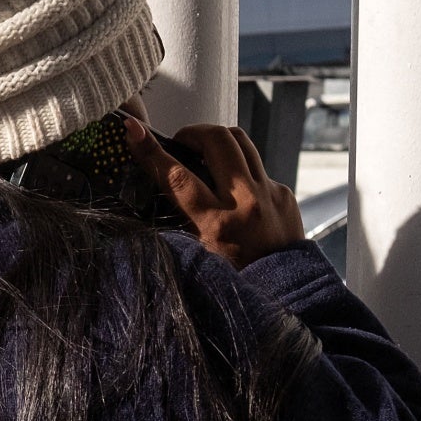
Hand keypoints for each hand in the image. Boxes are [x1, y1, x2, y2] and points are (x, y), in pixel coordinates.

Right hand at [136, 118, 304, 267]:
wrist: (288, 292)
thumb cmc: (234, 278)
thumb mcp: (199, 252)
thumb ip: (185, 217)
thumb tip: (167, 178)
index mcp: (217, 224)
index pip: (177, 177)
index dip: (150, 151)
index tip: (131, 129)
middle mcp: (245, 203)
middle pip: (216, 140)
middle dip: (192, 132)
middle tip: (180, 143)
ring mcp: (269, 193)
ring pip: (240, 140)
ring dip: (216, 139)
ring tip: (204, 151)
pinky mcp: (284, 192)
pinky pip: (257, 166)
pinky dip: (239, 168)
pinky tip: (234, 188)